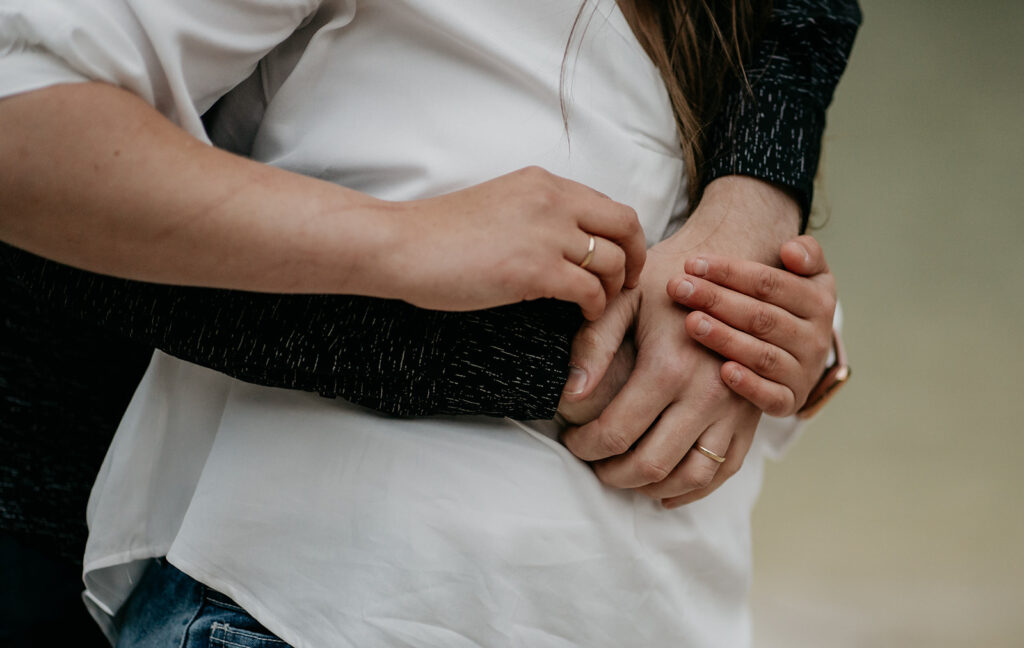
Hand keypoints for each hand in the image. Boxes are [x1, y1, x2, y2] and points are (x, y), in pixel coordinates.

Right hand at [390, 167, 645, 319]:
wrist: (402, 245)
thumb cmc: (438, 234)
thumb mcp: (499, 205)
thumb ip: (535, 214)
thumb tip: (563, 241)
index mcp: (543, 183)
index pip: (608, 205)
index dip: (624, 236)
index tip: (621, 259)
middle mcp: (552, 200)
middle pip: (626, 226)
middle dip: (636, 258)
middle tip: (628, 284)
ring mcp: (546, 233)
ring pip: (613, 261)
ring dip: (614, 288)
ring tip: (600, 305)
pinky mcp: (535, 269)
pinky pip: (590, 291)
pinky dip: (595, 308)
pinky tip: (583, 316)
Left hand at [559, 176, 799, 505]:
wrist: (735, 264)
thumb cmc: (671, 279)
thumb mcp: (625, 298)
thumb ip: (593, 345)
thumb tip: (570, 396)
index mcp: (670, 368)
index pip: (615, 434)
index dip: (585, 446)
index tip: (571, 438)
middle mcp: (707, 395)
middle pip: (649, 465)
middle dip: (611, 472)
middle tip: (591, 460)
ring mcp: (734, 409)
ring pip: (689, 476)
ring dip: (649, 486)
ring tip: (622, 472)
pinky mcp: (751, 415)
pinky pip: (725, 468)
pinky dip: (693, 487)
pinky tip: (663, 486)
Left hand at [668, 235, 836, 415]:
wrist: (801, 354)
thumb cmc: (787, 304)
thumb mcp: (805, 275)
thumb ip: (805, 254)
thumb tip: (790, 251)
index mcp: (820, 301)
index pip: (770, 283)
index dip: (730, 272)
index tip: (692, 264)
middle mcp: (816, 338)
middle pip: (761, 317)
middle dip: (716, 300)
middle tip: (678, 288)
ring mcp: (804, 372)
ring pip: (762, 355)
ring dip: (725, 339)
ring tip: (690, 322)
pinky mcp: (790, 401)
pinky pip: (771, 397)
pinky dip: (748, 385)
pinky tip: (722, 371)